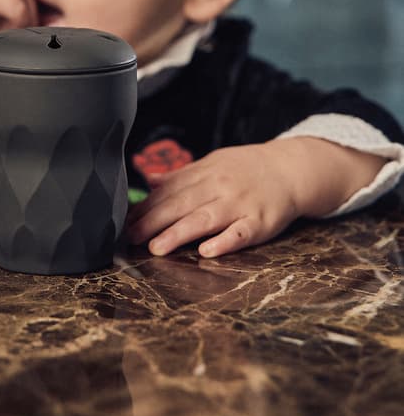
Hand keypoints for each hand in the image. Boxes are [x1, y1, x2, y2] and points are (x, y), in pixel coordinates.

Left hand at [125, 138, 382, 258]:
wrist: (291, 168)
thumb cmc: (247, 169)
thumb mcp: (213, 164)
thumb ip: (182, 176)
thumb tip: (148, 181)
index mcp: (205, 173)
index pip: (170, 190)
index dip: (145, 206)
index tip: (123, 221)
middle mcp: (219, 187)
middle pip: (182, 204)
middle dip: (154, 221)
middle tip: (131, 237)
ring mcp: (240, 205)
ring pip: (206, 219)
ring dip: (179, 233)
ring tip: (156, 247)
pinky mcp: (260, 223)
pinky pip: (241, 234)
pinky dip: (224, 242)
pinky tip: (206, 252)